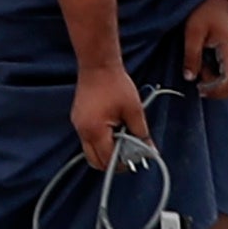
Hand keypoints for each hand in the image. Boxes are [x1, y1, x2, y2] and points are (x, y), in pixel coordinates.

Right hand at [69, 60, 150, 174]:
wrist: (98, 65)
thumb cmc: (115, 85)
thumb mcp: (134, 110)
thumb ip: (141, 133)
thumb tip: (150, 150)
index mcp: (95, 131)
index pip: (108, 159)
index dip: (123, 163)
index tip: (136, 157)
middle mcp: (82, 131)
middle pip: (95, 161)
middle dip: (112, 162)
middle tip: (128, 153)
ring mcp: (78, 125)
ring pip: (90, 151)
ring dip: (105, 151)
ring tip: (122, 139)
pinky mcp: (78, 119)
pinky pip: (87, 139)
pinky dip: (100, 141)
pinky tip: (113, 130)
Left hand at [178, 0, 227, 98]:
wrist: (218, 2)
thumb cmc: (206, 13)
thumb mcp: (193, 32)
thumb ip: (192, 55)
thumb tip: (190, 77)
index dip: (217, 91)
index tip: (200, 88)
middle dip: (218, 92)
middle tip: (199, 86)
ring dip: (216, 84)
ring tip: (200, 71)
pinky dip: (217, 78)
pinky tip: (204, 67)